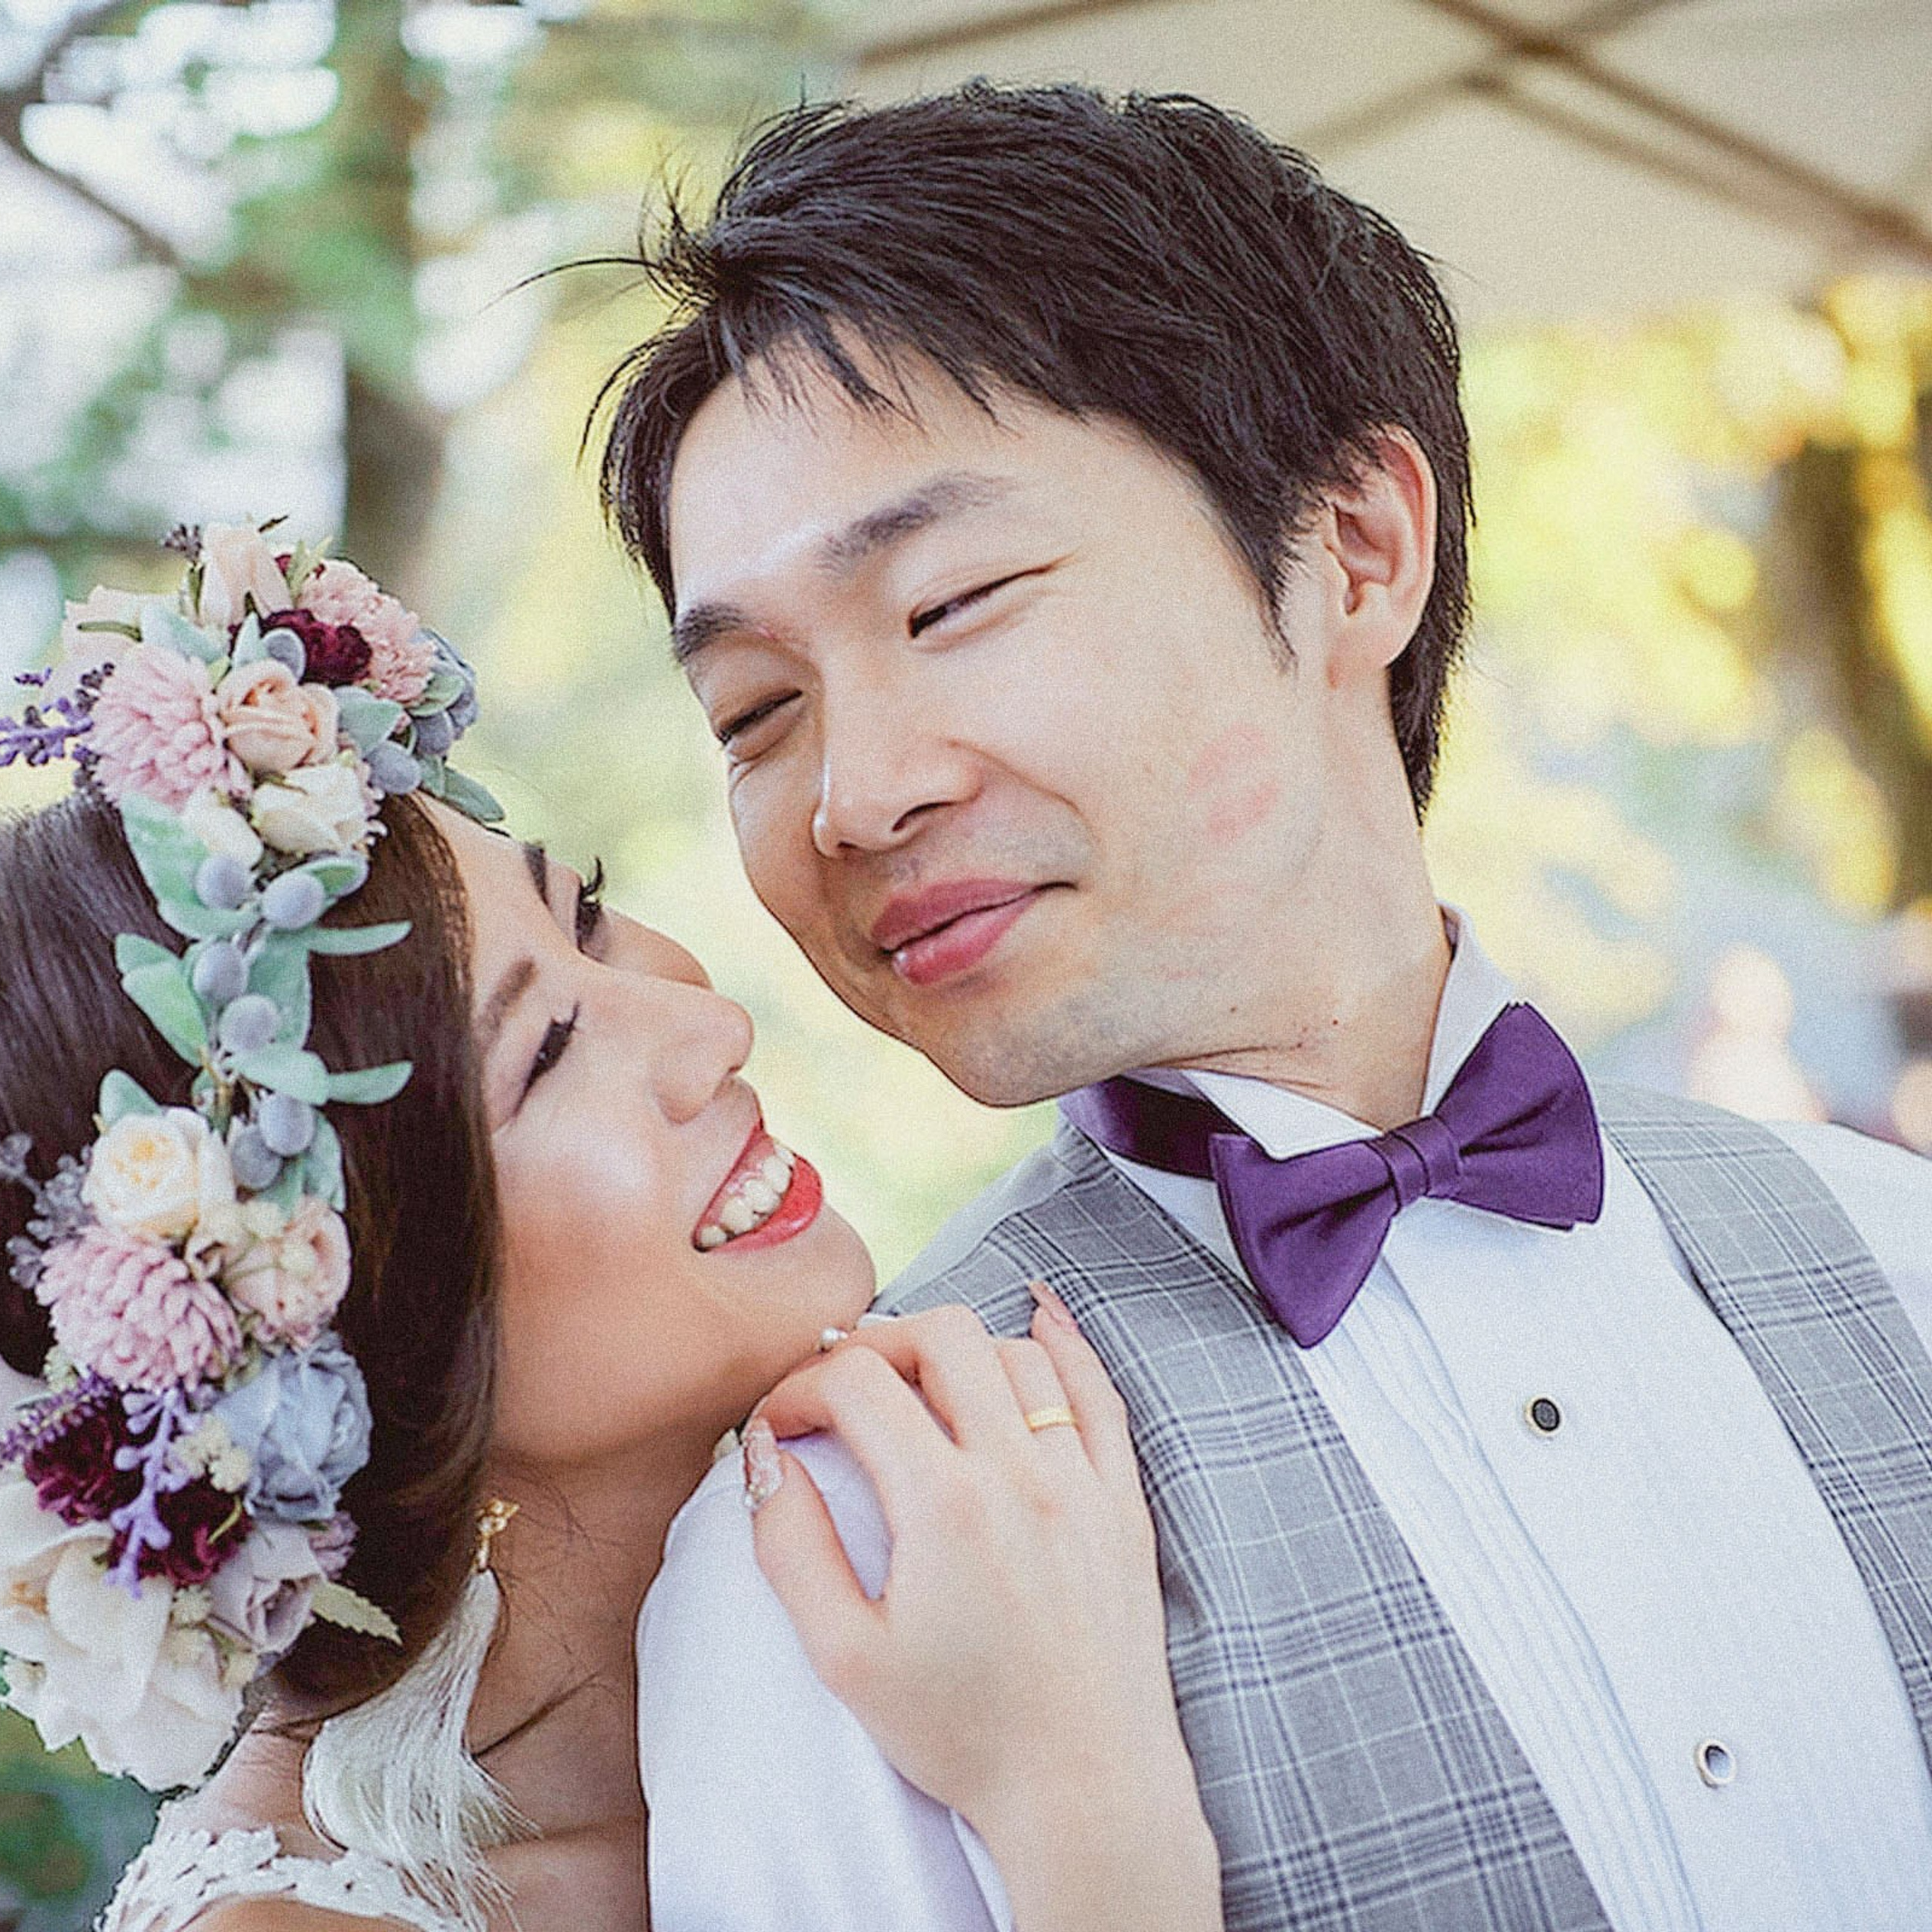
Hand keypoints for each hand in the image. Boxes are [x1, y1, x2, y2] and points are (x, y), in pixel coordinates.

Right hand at [745, 1284, 1220, 1931]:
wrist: (1085, 1788)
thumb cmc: (962, 1732)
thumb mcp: (845, 1657)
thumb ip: (792, 1546)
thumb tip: (764, 1457)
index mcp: (944, 1505)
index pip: (859, 1383)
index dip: (800, 1386)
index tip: (778, 1425)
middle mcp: (1020, 1472)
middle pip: (942, 1335)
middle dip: (875, 1341)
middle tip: (842, 1385)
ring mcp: (1082, 1480)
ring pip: (1017, 1353)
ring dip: (958, 1350)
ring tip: (918, 1385)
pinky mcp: (1123, 1500)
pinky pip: (1100, 1391)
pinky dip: (1065, 1345)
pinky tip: (1039, 1321)